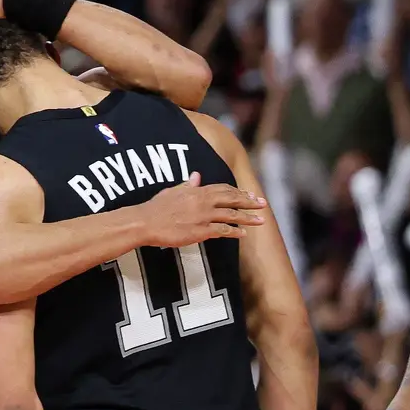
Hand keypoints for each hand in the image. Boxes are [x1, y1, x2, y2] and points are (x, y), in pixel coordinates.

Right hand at [141, 172, 266, 245]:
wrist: (146, 222)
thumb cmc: (156, 207)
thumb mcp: (173, 191)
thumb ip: (188, 185)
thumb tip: (196, 175)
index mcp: (197, 191)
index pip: (223, 189)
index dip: (238, 191)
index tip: (249, 194)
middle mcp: (203, 201)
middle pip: (232, 199)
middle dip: (249, 201)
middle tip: (263, 204)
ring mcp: (203, 216)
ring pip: (231, 215)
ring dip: (247, 218)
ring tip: (260, 220)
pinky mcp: (200, 231)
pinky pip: (222, 231)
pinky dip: (234, 232)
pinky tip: (243, 234)